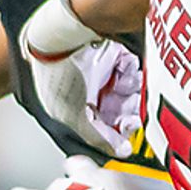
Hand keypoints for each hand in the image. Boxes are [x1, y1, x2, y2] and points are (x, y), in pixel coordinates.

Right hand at [15, 0, 144, 156]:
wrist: (61, 36)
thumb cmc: (57, 75)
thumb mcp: (75, 115)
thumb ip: (97, 137)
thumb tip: (120, 152)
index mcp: (76, 110)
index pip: (104, 127)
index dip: (117, 131)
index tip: (127, 130)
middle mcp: (89, 93)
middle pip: (119, 110)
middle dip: (128, 112)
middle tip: (132, 112)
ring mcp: (102, 74)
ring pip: (128, 91)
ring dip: (132, 92)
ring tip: (127, 87)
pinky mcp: (113, 55)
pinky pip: (131, 68)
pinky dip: (133, 71)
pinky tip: (127, 72)